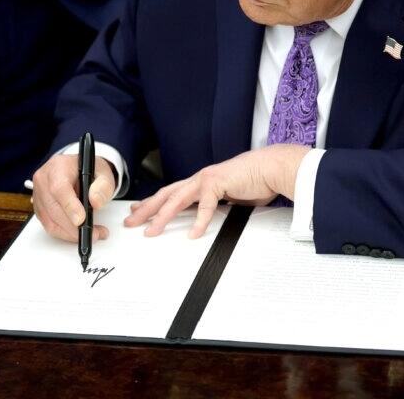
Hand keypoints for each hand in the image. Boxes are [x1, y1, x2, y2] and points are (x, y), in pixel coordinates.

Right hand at [32, 153, 115, 242]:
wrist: (78, 171)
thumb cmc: (89, 171)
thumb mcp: (103, 173)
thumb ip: (103, 186)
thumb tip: (96, 201)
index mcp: (58, 166)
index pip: (59, 188)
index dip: (70, 206)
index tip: (82, 219)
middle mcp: (43, 179)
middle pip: (54, 208)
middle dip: (75, 226)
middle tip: (96, 232)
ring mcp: (38, 195)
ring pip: (50, 221)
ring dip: (72, 233)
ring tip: (93, 233)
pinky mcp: (39, 208)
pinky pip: (49, 226)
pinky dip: (66, 234)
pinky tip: (80, 232)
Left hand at [124, 143, 307, 239]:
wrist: (272, 168)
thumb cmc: (256, 180)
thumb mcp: (231, 197)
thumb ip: (218, 206)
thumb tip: (212, 219)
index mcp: (202, 181)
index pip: (171, 192)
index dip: (153, 202)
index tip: (139, 210)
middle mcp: (200, 178)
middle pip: (166, 194)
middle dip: (147, 209)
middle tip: (131, 221)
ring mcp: (208, 179)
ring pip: (177, 199)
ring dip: (162, 216)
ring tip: (152, 231)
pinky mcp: (219, 183)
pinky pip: (205, 205)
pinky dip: (199, 221)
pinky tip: (193, 235)